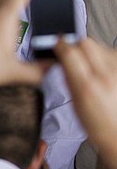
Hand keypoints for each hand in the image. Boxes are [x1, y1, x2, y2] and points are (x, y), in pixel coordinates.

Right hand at [55, 37, 116, 168]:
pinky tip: (103, 70)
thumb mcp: (75, 101)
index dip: (61, 45)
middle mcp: (106, 76)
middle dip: (76, 46)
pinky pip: (113, 55)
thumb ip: (68, 76)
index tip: (57, 45)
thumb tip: (62, 57)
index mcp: (87, 86)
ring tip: (90, 67)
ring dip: (92, 52)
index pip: (70, 51)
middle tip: (72, 54)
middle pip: (87, 43)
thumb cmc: (97, 125)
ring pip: (101, 47)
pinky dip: (105, 58)